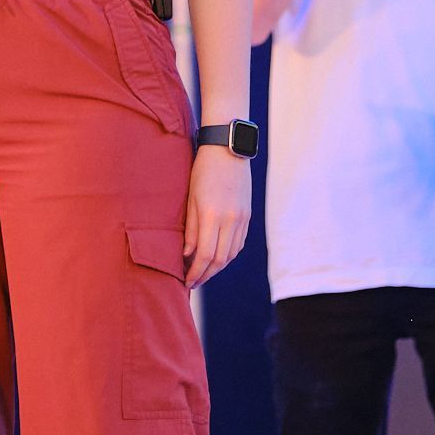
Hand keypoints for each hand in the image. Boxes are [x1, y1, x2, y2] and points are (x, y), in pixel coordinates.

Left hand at [183, 145, 251, 287]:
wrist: (228, 150)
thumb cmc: (202, 171)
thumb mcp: (191, 198)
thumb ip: (191, 229)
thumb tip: (187, 255)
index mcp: (212, 215)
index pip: (205, 255)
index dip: (195, 272)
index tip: (186, 282)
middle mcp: (230, 220)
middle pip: (220, 260)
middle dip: (205, 275)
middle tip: (193, 283)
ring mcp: (242, 219)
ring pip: (231, 254)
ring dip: (217, 268)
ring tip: (203, 273)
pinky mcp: (247, 216)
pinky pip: (239, 243)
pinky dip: (228, 255)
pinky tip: (217, 258)